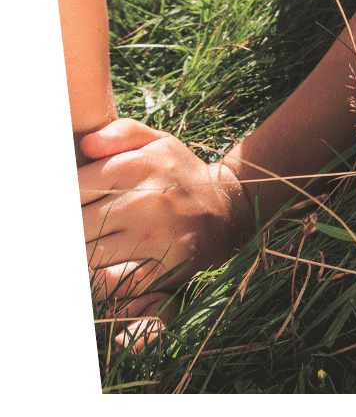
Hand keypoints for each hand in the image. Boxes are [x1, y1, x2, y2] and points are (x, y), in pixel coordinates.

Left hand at [79, 119, 254, 341]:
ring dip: (83, 256)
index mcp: (135, 167)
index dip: (66, 200)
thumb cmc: (180, 173)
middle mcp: (141, 201)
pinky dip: (98, 282)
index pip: (71, 188)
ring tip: (93, 246)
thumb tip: (85, 144)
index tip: (76, 206)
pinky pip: (109, 282)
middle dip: (73, 229)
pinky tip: (102, 270)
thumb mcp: (158, 143)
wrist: (228, 209)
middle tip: (83, 228)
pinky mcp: (159, 267)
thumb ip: (120, 133)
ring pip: (86, 256)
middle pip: (74, 225)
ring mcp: (150, 237)